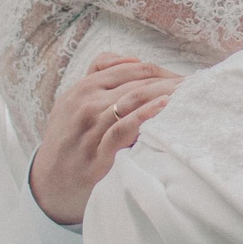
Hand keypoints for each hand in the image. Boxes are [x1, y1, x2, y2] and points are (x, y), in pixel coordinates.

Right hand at [30, 54, 184, 225]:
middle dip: (167, 82)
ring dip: (163, 95)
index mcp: (83, 88)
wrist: (48, 183)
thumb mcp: (72, 102)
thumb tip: (133, 60)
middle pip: (135, 83)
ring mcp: (90, 127)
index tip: (182, 76)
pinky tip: (163, 108)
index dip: (158, 70)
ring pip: (132, 101)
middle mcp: (85, 102)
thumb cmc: (68, 140)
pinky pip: (123, 129)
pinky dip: (144, 116)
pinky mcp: (96, 153)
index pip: (128, 69)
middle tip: (194, 85)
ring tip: (188, 94)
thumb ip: (98, 77)